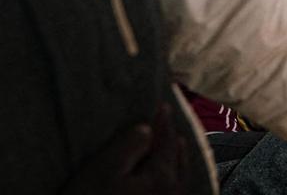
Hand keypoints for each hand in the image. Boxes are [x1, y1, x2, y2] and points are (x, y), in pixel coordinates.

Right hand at [60, 104, 187, 194]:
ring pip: (180, 178)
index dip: (164, 122)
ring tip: (176, 146)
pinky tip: (168, 179)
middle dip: (174, 140)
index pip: (167, 142)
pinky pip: (175, 192)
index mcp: (162, 178)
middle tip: (170, 124)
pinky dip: (174, 177)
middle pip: (179, 160)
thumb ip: (129, 146)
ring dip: (178, 159)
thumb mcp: (102, 171)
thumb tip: (147, 129)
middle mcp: (173, 194)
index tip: (163, 105)